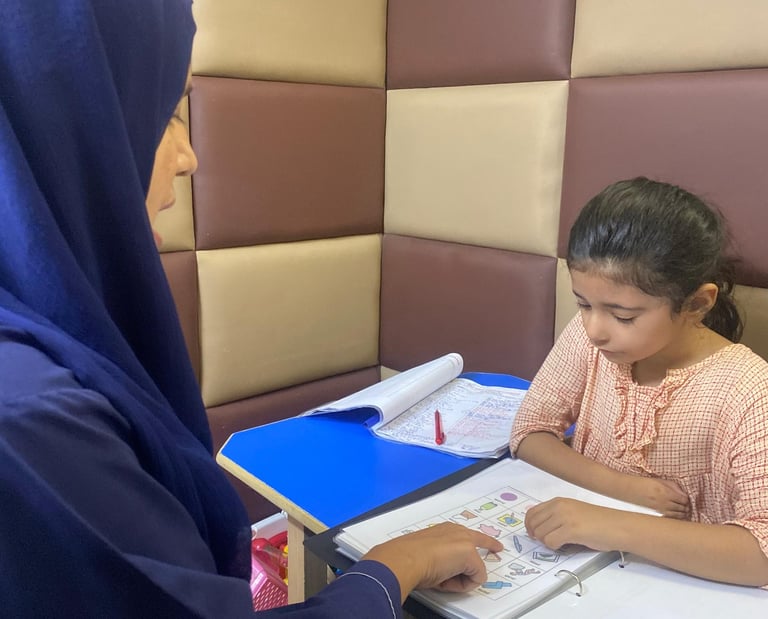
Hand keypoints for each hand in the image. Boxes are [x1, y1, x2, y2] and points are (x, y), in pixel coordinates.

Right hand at [362, 522, 503, 601]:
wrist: (406, 558)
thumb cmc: (408, 556)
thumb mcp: (426, 554)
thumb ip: (439, 557)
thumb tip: (441, 571)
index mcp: (444, 529)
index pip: (466, 534)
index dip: (482, 541)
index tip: (493, 544)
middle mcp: (457, 531)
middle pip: (482, 541)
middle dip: (487, 550)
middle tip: (497, 549)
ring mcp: (466, 542)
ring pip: (475, 567)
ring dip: (462, 578)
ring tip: (440, 579)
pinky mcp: (471, 555)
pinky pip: (476, 579)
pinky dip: (463, 585)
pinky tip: (446, 581)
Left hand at [524, 498, 620, 551]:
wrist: (618, 526)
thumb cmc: (598, 522)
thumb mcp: (573, 512)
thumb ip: (556, 516)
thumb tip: (537, 528)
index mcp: (558, 501)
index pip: (531, 512)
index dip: (529, 526)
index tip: (534, 535)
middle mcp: (559, 506)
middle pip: (533, 524)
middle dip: (537, 536)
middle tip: (549, 542)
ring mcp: (564, 517)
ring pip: (540, 534)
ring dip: (547, 542)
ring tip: (561, 543)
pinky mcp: (571, 530)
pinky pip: (551, 542)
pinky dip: (555, 547)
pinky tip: (566, 545)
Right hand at [626, 476, 689, 518]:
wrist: (631, 490)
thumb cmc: (645, 483)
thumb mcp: (660, 481)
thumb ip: (674, 486)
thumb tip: (684, 494)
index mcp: (666, 492)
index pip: (684, 500)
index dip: (686, 499)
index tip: (684, 497)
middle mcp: (665, 503)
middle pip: (683, 508)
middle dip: (685, 506)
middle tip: (683, 503)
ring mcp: (661, 510)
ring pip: (678, 515)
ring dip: (682, 512)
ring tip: (680, 509)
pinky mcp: (657, 515)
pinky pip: (671, 518)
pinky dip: (675, 517)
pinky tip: (674, 513)